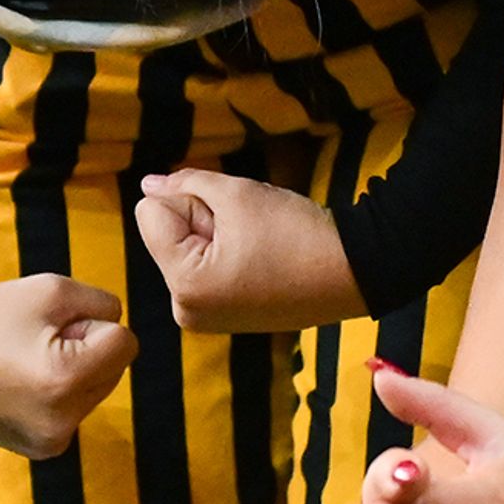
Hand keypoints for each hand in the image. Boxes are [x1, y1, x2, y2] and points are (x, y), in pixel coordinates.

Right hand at [0, 274, 131, 458]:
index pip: (125, 342)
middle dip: (88, 350)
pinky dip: (60, 395)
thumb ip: (103, 304)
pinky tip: (21, 384)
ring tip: (26, 361)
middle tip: (37, 341)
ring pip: (97, 392)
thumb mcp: (53, 289)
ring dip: (76, 373)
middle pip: (115, 371)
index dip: (92, 323)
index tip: (52, 324)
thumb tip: (120, 329)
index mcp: (66, 380)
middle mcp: (63, 422)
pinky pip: (74, 412)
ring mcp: (51, 443)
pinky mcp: (40, 451)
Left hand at [133, 171, 361, 331]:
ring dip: (215, 238)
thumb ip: (185, 183)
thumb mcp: (236, 194)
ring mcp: (204, 320)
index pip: (150, 212)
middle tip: (251, 234)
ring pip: (185, 250)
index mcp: (184, 285)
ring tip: (258, 247)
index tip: (232, 218)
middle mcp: (186, 311)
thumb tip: (148, 184)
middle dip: (201, 223)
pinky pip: (205, 270)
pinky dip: (226, 256)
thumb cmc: (296, 232)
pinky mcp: (223, 319)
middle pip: (166, 235)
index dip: (189, 200)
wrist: (355, 272)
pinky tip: (262, 261)